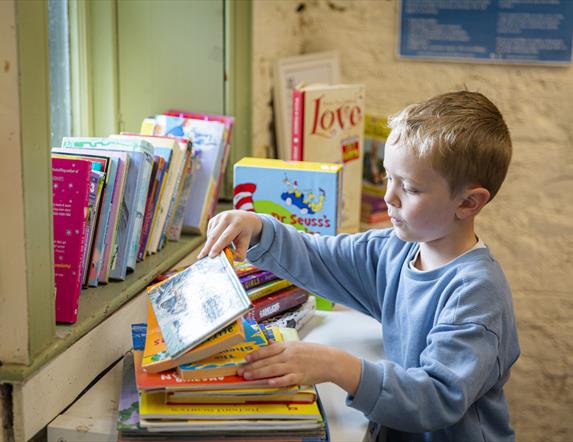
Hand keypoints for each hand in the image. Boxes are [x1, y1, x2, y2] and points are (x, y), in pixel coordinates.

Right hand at [198, 210, 262, 260]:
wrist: (244, 218)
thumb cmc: (244, 233)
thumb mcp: (246, 242)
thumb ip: (240, 252)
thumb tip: (231, 260)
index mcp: (237, 223)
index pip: (225, 237)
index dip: (217, 247)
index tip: (211, 256)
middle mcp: (227, 218)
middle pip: (214, 236)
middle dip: (207, 247)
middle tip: (202, 258)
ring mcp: (218, 217)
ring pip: (210, 235)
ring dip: (210, 245)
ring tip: (211, 252)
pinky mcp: (213, 219)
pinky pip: (209, 233)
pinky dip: (211, 240)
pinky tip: (217, 242)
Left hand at [236, 341, 361, 394]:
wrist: (330, 361)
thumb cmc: (314, 353)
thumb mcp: (297, 345)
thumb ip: (283, 347)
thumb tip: (270, 346)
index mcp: (288, 346)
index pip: (268, 350)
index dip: (255, 354)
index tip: (245, 359)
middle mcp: (289, 355)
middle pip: (267, 361)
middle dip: (252, 366)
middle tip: (240, 371)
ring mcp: (294, 366)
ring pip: (272, 370)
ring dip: (258, 373)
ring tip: (247, 376)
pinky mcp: (299, 377)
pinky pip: (285, 379)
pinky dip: (276, 381)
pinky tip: (267, 383)